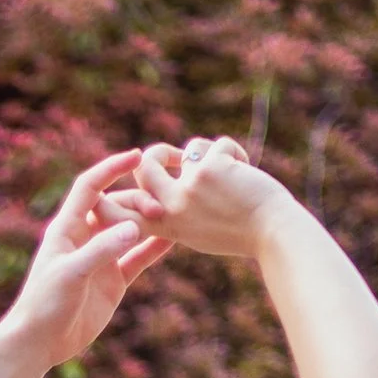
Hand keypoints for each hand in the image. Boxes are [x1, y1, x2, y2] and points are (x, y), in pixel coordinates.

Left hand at [0, 150, 172, 377]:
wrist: (40, 343)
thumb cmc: (45, 304)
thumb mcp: (72, 274)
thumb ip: (102, 249)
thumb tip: (134, 227)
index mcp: (67, 227)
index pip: (90, 187)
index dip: (111, 168)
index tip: (137, 156)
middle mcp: (85, 237)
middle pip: (116, 206)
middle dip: (138, 200)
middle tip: (161, 206)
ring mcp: (101, 258)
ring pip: (130, 230)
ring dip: (149, 221)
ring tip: (174, 214)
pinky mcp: (113, 280)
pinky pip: (138, 258)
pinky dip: (154, 248)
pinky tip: (175, 239)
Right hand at [121, 136, 299, 262]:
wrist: (275, 234)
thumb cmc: (243, 234)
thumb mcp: (200, 230)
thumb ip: (179, 209)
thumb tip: (168, 174)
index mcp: (167, 226)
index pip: (124, 213)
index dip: (107, 200)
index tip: (102, 196)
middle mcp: (172, 207)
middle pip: (144, 165)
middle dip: (160, 152)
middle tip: (180, 156)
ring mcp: (189, 187)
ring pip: (190, 148)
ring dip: (211, 153)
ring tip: (233, 173)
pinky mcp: (210, 168)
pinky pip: (219, 144)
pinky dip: (236, 152)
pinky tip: (248, 171)